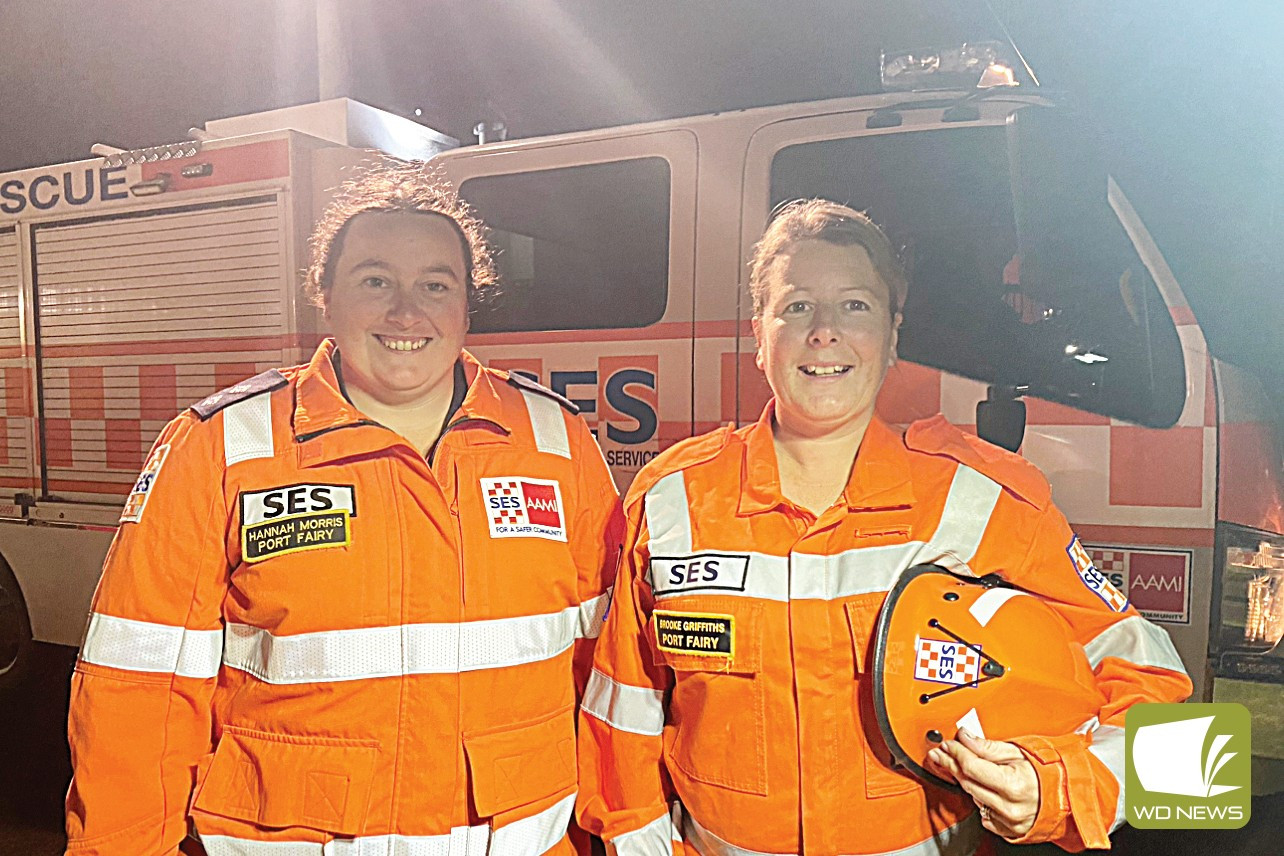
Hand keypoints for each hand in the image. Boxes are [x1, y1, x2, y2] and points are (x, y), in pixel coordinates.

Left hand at [925, 729, 1039, 838]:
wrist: (1068, 798)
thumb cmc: (1049, 774)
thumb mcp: (1020, 752)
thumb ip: (988, 747)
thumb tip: (965, 737)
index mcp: (1013, 785)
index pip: (971, 766)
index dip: (955, 752)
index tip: (947, 743)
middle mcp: (1008, 806)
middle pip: (967, 781)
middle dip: (951, 763)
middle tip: (940, 752)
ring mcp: (1007, 821)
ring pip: (972, 796)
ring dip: (962, 778)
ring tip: (954, 764)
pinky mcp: (1006, 829)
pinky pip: (982, 811)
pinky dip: (978, 796)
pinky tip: (978, 785)